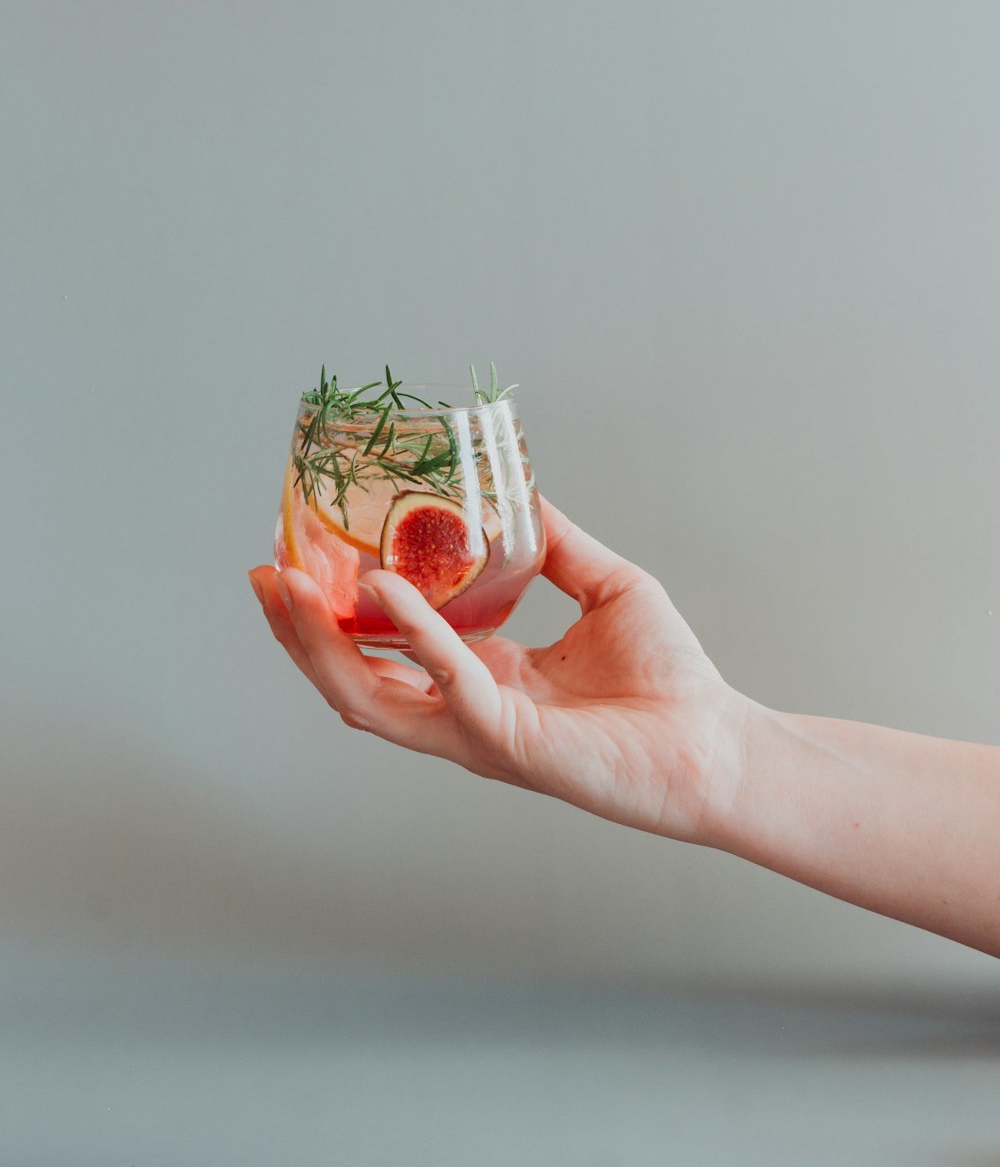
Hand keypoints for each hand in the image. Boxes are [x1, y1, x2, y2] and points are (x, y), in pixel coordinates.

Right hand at [248, 498, 746, 842]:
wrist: (718, 740)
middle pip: (355, 677)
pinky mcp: (506, 742)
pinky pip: (444, 679)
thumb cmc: (670, 678)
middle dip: (299, 632)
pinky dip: (410, 632)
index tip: (300, 559)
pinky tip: (383, 586)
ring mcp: (478, 731)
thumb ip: (557, 545)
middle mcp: (466, 710)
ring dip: (319, 643)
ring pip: (369, 696)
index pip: (387, 651)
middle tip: (262, 576)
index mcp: (482, 677)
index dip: (337, 612)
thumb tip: (521, 492)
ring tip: (283, 588)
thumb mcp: (605, 586)